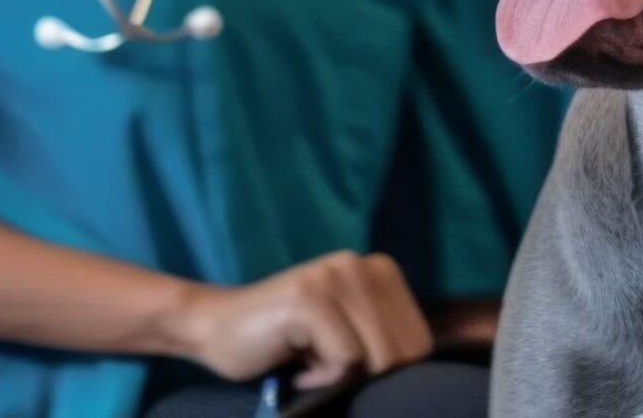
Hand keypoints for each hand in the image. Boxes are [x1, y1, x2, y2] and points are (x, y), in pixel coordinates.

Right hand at [162, 252, 433, 390]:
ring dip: (344, 378)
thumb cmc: (287, 343)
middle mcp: (360, 263)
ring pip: (378, 357)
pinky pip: (346, 360)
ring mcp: (334, 275)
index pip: (421, 342)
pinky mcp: (310, 297)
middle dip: (368, 376)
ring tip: (311, 363)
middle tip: (326, 367)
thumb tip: (426, 374)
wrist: (216, 329)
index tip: (347, 364)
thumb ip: (385, 340)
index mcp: (380, 270)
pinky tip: (298, 365)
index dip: (389, 372)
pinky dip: (323, 378)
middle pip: (403, 351)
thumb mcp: (349, 334)